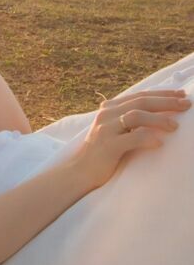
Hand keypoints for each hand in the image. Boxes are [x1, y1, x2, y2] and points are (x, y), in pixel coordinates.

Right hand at [70, 88, 189, 189]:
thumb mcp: (115, 130)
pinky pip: (132, 138)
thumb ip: (129, 119)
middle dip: (166, 102)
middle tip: (185, 104)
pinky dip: (148, 138)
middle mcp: (107, 114)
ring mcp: (106, 129)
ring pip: (137, 115)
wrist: (81, 171)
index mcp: (110, 108)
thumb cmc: (104, 152)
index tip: (181, 93)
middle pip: (141, 101)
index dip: (162, 93)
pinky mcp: (108, 146)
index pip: (140, 95)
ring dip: (159, 119)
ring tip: (175, 126)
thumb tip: (159, 113)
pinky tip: (159, 143)